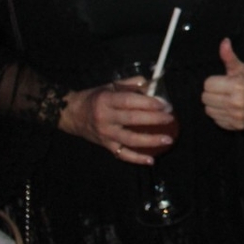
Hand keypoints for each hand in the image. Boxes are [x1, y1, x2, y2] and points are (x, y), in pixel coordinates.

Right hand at [58, 82, 174, 165]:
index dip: (147, 103)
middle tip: (170, 118)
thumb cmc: (95, 97)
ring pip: (130, 139)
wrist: (73, 115)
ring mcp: (105, 134)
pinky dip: (137, 159)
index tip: (164, 104)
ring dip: (150, 141)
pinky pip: (123, 154)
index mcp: (106, 100)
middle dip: (154, 119)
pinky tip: (151, 160)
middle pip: (132, 120)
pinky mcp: (106, 146)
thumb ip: (131, 84)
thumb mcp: (110, 86)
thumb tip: (153, 84)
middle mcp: (105, 118)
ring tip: (168, 139)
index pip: (129, 101)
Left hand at [202, 38, 243, 129]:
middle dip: (212, 93)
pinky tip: (228, 108)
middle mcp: (237, 103)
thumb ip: (229, 56)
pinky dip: (220, 114)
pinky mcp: (236, 126)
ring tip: (225, 99)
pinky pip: (216, 120)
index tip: (223, 81)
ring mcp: (236, 116)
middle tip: (223, 90)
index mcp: (237, 86)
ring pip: (208, 110)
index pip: (207, 85)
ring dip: (214, 104)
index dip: (213, 81)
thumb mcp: (240, 67)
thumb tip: (224, 41)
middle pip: (205, 98)